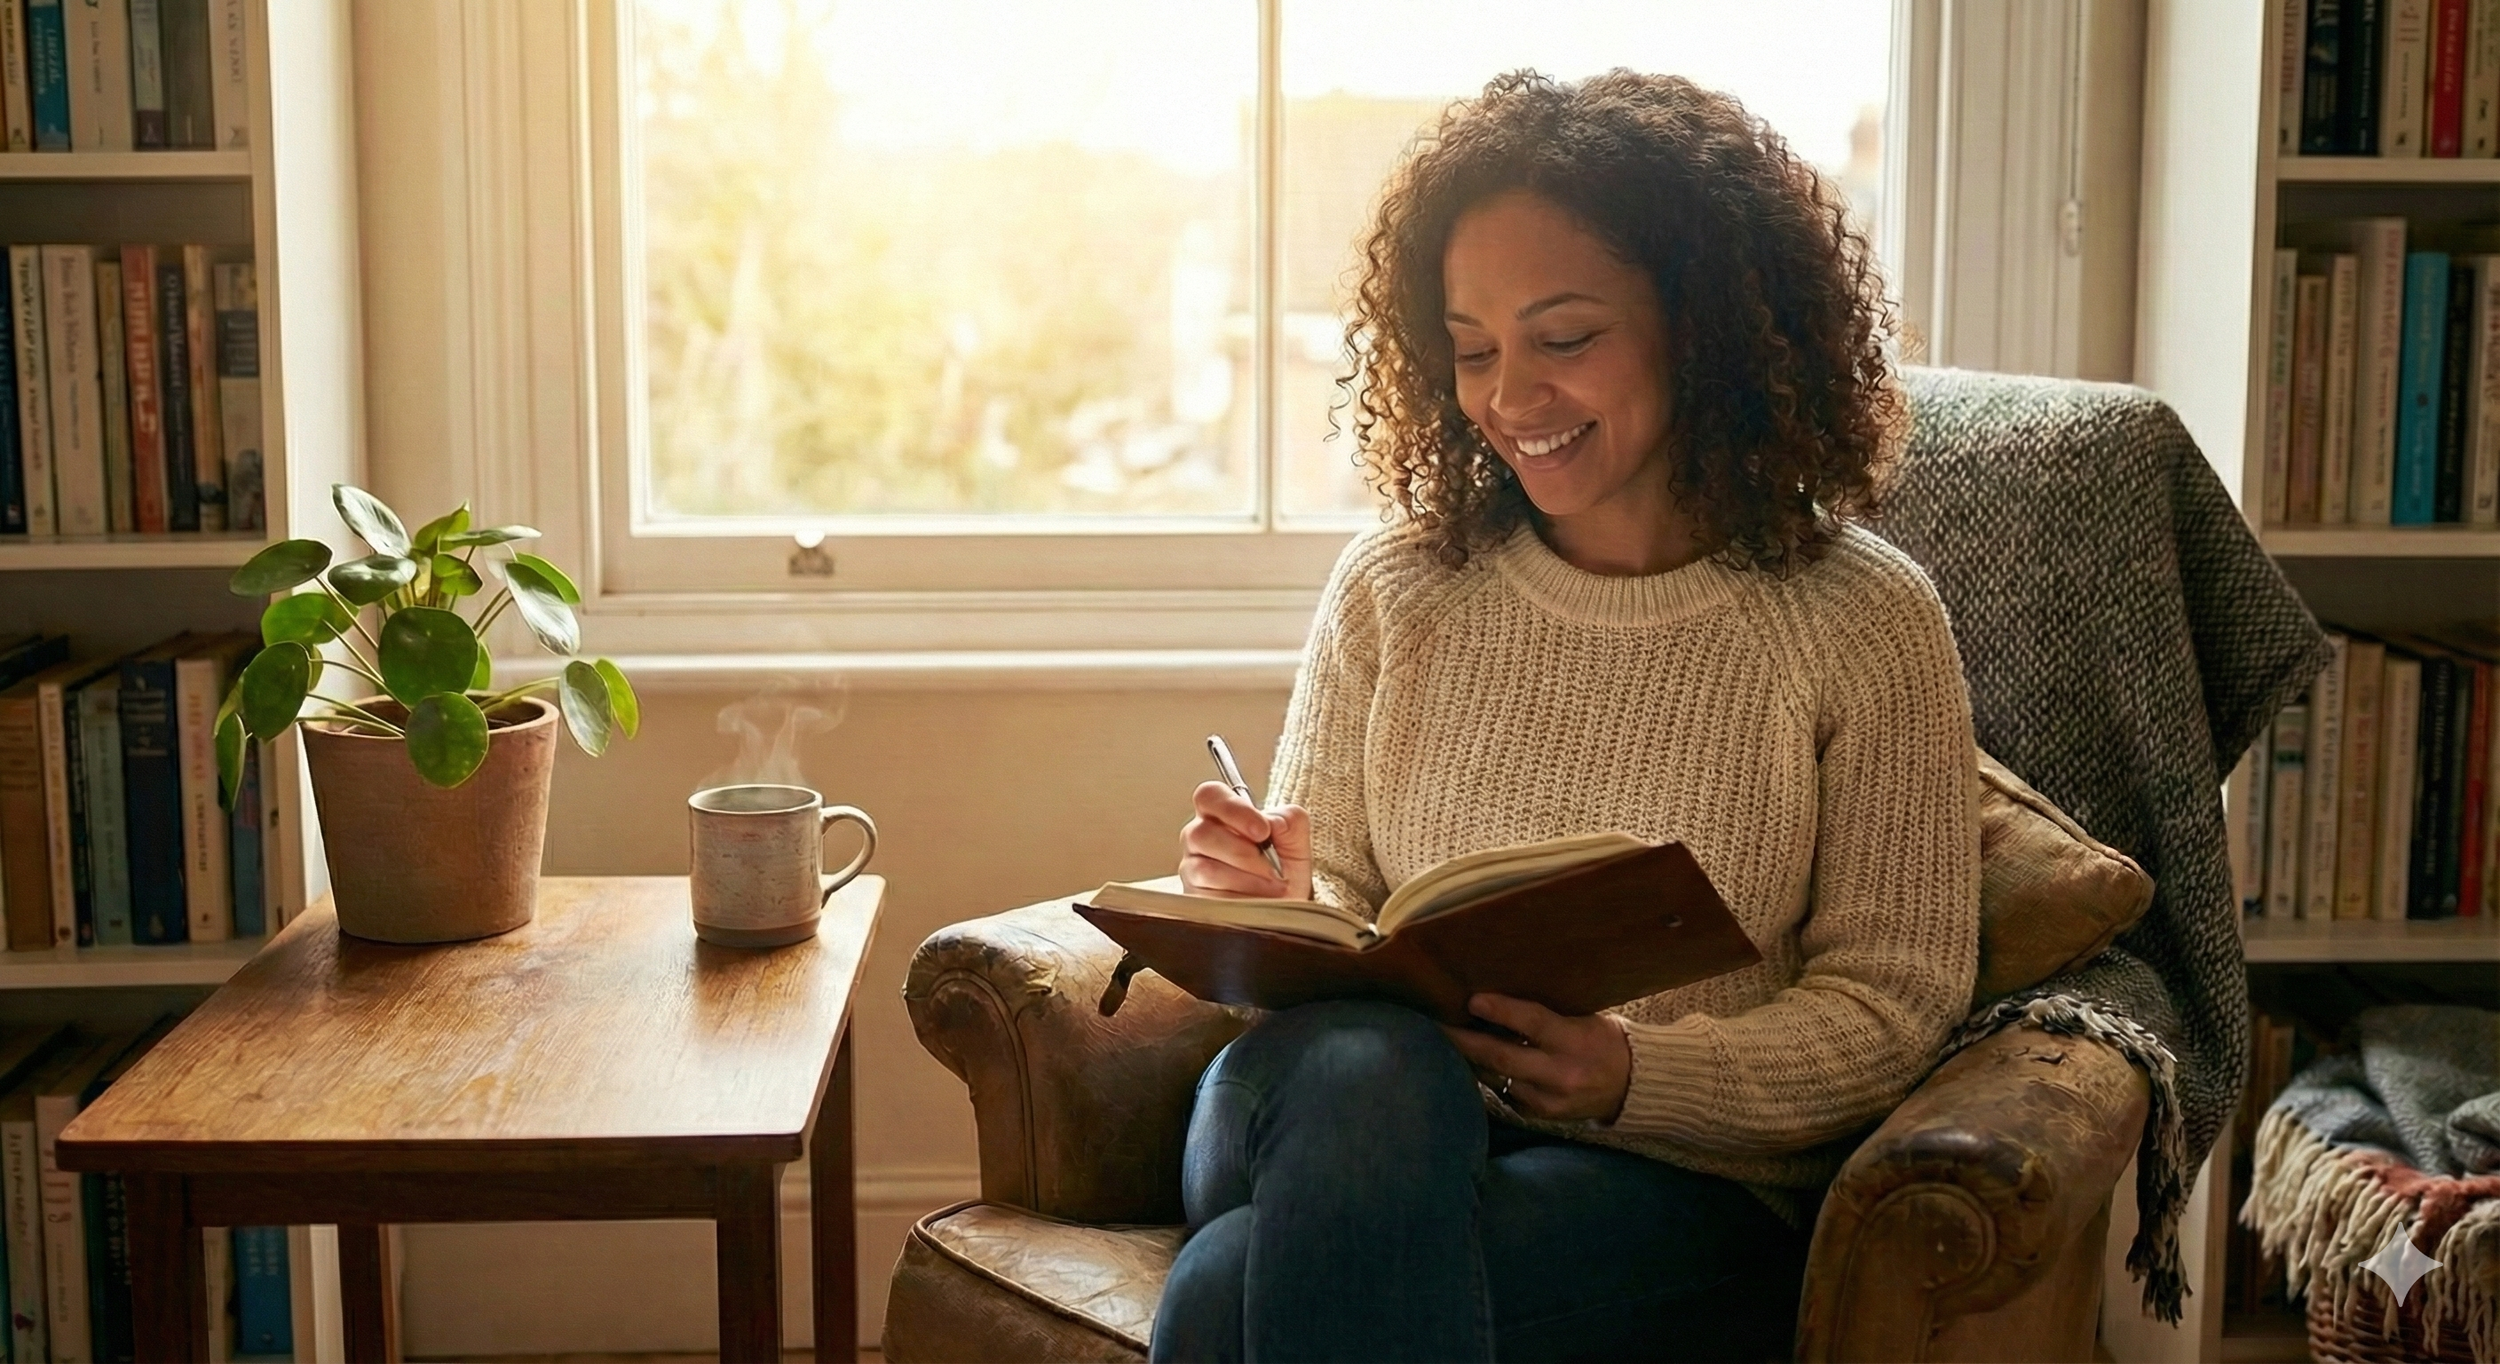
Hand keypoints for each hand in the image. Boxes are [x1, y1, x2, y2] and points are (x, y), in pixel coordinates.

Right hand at [1178, 781, 1313, 899]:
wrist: (1283, 908)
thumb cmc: (1283, 870)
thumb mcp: (1296, 841)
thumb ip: (1290, 820)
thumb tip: (1274, 822)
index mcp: (1220, 813)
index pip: (1210, 795)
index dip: (1234, 810)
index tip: (1262, 830)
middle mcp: (1199, 837)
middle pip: (1202, 833)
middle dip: (1244, 853)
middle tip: (1272, 867)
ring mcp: (1192, 868)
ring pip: (1206, 868)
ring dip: (1247, 879)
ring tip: (1271, 886)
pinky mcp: (1194, 898)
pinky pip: (1210, 896)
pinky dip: (1241, 899)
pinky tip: (1257, 900)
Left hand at [1442, 993, 1631, 1123]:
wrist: (1632, 1087)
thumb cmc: (1603, 1041)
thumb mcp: (1583, 1019)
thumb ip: (1545, 1015)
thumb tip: (1496, 999)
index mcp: (1575, 1042)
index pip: (1533, 1024)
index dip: (1501, 1010)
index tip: (1472, 999)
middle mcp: (1560, 1074)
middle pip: (1502, 1058)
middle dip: (1465, 1041)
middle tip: (1436, 1024)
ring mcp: (1548, 1101)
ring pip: (1496, 1078)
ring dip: (1470, 1059)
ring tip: (1445, 1040)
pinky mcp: (1540, 1116)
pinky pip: (1503, 1094)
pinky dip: (1487, 1077)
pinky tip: (1472, 1062)